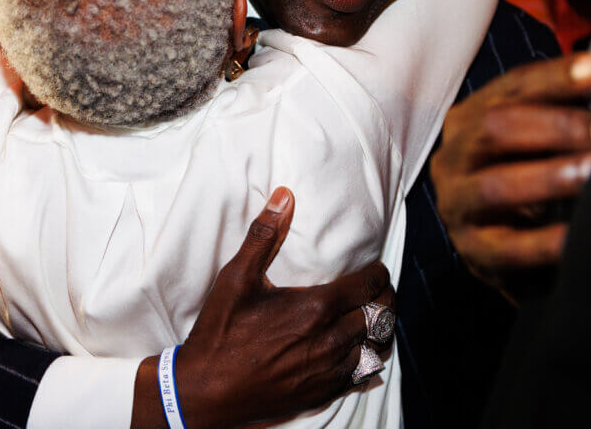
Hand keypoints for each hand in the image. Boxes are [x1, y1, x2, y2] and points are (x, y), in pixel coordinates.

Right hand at [135, 187, 393, 428]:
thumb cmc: (220, 332)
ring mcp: (329, 371)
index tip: (376, 270)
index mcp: (315, 308)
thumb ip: (263, 236)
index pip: (369, 286)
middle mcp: (330, 340)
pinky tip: (357, 350)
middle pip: (379, 315)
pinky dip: (365, 358)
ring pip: (375, 347)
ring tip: (371, 318)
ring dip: (377, 330)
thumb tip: (283, 196)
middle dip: (382, 300)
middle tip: (377, 291)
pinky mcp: (323, 394)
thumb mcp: (235, 279)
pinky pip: (362, 374)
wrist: (208, 391)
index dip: (378, 275)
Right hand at [430, 53, 590, 301]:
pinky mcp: (473, 251)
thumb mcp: (538, 141)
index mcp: (469, 119)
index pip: (510, 88)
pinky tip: (578, 235)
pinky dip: (545, 242)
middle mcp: (454, 156)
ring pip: (495, 185)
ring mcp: (457, 204)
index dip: (554, 77)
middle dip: (557, 126)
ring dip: (549, 176)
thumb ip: (564, 112)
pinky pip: (507, 248)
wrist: (505, 248)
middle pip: (495, 128)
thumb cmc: (530, 180)